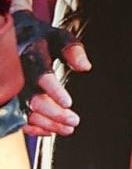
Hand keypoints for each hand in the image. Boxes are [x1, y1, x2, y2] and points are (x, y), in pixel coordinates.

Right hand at [12, 10, 90, 138]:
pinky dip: (34, 127)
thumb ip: (72, 50)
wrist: (13, 37)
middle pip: (31, 97)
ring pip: (25, 110)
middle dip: (53, 112)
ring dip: (47, 123)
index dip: (53, 89)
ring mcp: (11, 86)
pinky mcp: (8, 97)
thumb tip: (85, 66)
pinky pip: (17, 117)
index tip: (68, 103)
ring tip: (68, 129)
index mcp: (30, 52)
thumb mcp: (58, 37)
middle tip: (74, 121)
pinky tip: (50, 130)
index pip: (40, 72)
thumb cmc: (40, 38)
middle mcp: (17, 71)